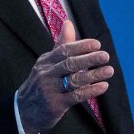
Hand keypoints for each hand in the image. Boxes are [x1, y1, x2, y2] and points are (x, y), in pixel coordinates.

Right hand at [16, 19, 113, 133]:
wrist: (24, 110)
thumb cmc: (40, 84)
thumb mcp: (46, 63)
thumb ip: (60, 45)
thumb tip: (68, 23)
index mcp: (45, 61)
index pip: (63, 50)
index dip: (80, 46)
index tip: (97, 44)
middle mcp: (46, 73)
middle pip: (69, 64)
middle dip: (88, 59)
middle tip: (105, 56)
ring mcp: (50, 89)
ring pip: (74, 80)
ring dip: (93, 75)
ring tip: (109, 70)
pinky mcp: (55, 105)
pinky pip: (75, 96)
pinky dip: (90, 91)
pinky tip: (102, 86)